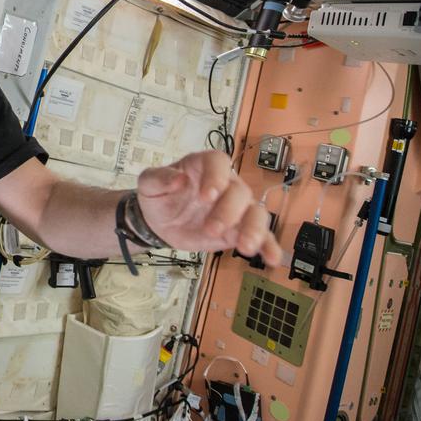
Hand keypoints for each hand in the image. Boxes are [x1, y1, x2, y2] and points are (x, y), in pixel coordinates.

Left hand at [136, 151, 283, 266]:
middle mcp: (226, 184)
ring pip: (256, 213)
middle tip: (211, 229)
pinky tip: (271, 258)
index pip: (219, 163)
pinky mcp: (239, 231)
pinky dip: (268, 246)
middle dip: (228, 212)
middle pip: (239, 192)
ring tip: (244, 247)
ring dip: (254, 229)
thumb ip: (159, 178)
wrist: (160, 221)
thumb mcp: (149, 183)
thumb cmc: (159, 196)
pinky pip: (261, 236)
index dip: (216, 177)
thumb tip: (178, 179)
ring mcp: (236, 209)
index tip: (207, 196)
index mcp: (204, 166)